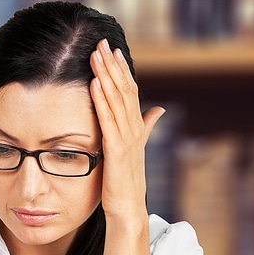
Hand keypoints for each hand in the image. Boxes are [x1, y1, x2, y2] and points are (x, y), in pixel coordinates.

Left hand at [89, 38, 164, 223]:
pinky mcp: (117, 152)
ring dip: (106, 77)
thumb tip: (159, 110)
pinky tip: (94, 85)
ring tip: (96, 57)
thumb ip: (145, 127)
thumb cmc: (126, 183)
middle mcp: (134, 130)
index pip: (130, 92)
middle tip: (102, 44)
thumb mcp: (134, 150)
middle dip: (112, 67)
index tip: (112, 52)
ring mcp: (127, 140)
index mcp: (136, 128)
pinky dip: (102, 102)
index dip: (122, 71)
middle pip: (124, 91)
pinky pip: (108, 121)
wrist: (128, 210)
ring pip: (117, 101)